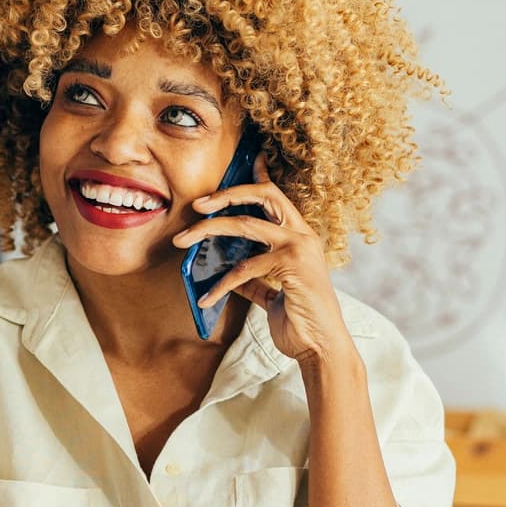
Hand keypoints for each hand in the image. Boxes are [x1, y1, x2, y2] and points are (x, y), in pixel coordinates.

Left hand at [172, 153, 354, 363]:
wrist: (322, 348)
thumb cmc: (301, 321)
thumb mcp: (274, 295)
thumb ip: (256, 281)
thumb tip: (233, 275)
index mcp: (300, 237)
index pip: (278, 197)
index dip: (261, 177)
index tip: (251, 159)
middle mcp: (302, 236)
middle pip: (264, 196)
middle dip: (227, 195)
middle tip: (197, 204)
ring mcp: (299, 248)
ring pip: (247, 225)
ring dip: (210, 229)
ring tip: (183, 240)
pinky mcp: (291, 267)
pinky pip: (245, 268)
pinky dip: (221, 283)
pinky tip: (206, 297)